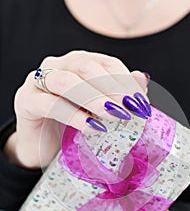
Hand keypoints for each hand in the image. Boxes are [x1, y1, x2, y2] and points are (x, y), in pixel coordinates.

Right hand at [6, 50, 148, 167]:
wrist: (43, 147)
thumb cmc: (73, 125)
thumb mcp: (99, 112)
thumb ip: (118, 95)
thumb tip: (143, 78)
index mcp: (79, 62)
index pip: (106, 63)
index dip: (125, 81)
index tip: (141, 103)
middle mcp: (58, 65)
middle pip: (87, 67)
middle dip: (112, 88)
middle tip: (130, 109)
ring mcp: (38, 81)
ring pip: (67, 81)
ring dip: (94, 98)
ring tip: (115, 115)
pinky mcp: (25, 101)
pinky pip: (50, 104)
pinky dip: (73, 115)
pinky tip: (90, 127)